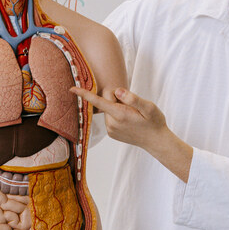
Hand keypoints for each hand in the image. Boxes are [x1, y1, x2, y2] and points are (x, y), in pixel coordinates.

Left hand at [72, 85, 192, 182]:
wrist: (156, 141)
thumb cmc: (154, 122)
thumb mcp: (148, 107)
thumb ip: (132, 98)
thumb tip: (117, 91)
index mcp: (120, 115)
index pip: (98, 102)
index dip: (84, 94)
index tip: (72, 89)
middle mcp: (112, 123)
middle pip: (105, 102)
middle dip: (116, 98)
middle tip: (132, 104)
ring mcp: (111, 130)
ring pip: (108, 110)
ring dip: (117, 107)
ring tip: (132, 114)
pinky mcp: (112, 134)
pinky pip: (110, 118)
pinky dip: (117, 115)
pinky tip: (129, 120)